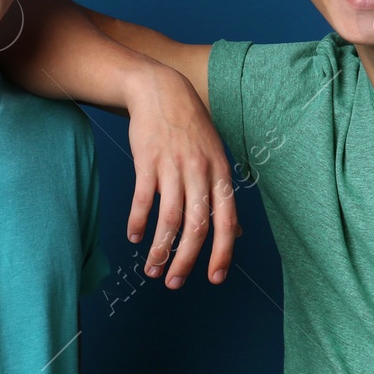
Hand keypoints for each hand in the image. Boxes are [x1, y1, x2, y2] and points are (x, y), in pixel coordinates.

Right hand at [122, 65, 239, 288]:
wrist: (161, 90)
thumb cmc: (191, 128)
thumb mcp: (216, 158)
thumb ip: (224, 196)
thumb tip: (238, 232)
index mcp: (220, 174)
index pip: (226, 221)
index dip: (221, 253)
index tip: (214, 278)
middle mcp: (199, 173)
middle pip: (197, 227)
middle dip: (186, 261)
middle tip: (174, 283)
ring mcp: (173, 167)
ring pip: (169, 218)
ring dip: (160, 249)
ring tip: (152, 269)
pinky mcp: (147, 161)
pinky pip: (143, 199)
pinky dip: (139, 221)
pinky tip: (135, 236)